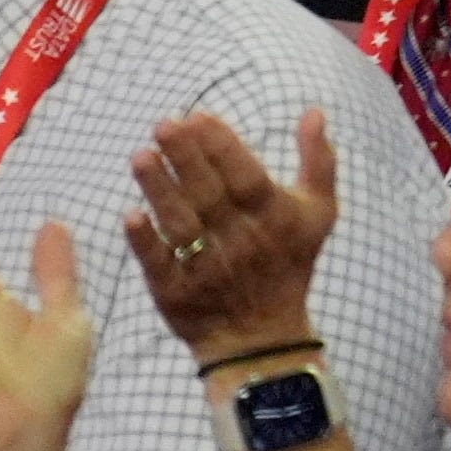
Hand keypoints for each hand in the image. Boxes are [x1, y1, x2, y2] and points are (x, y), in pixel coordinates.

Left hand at [127, 112, 337, 363]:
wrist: (262, 338)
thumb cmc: (288, 263)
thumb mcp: (317, 214)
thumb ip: (319, 161)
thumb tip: (314, 111)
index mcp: (275, 219)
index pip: (247, 176)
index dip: (222, 146)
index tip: (197, 116)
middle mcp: (243, 243)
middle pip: (210, 194)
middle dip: (185, 157)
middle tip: (163, 125)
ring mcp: (208, 270)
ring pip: (181, 225)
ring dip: (160, 190)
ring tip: (141, 156)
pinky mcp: (177, 294)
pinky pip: (159, 264)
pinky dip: (145, 242)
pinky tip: (131, 215)